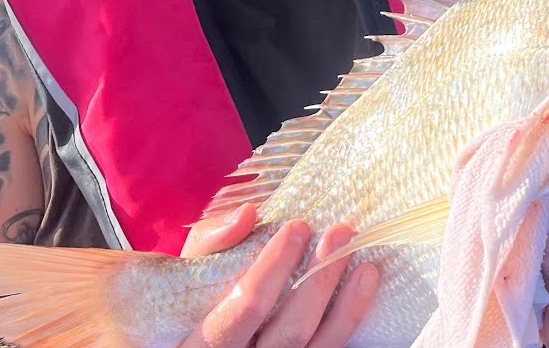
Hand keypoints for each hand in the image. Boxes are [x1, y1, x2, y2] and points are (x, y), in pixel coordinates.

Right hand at [178, 204, 381, 347]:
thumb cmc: (187, 302)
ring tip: (364, 264)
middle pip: (289, 332)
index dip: (274, 266)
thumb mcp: (184, 273)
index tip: (298, 227)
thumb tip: (247, 215)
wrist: (191, 338)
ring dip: (345, 305)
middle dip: (318, 281)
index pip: (245, 308)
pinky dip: (348, 321)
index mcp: (201, 344)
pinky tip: (363, 288)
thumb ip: (210, 243)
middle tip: (339, 234)